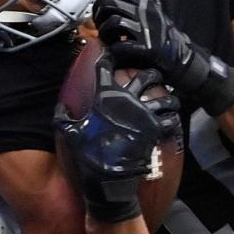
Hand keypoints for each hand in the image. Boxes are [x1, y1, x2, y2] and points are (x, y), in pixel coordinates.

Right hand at [55, 52, 180, 222]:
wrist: (106, 179)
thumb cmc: (86, 155)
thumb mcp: (67, 132)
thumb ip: (63, 115)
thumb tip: (61, 105)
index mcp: (105, 95)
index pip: (106, 66)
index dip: (107, 57)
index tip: (108, 54)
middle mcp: (127, 99)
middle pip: (146, 75)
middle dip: (151, 72)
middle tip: (151, 76)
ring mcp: (144, 114)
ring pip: (165, 96)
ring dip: (168, 96)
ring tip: (168, 98)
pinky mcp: (155, 129)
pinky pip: (171, 118)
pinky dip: (172, 118)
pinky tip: (171, 119)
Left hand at [93, 0, 233, 115]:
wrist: (183, 60)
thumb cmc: (165, 42)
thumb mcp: (152, 18)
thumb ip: (134, 11)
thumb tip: (109, 7)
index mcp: (145, 5)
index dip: (101, 4)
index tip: (99, 15)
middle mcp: (145, 14)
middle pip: (110, 6)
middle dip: (100, 18)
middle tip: (101, 29)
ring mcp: (146, 30)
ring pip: (113, 23)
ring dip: (106, 34)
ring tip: (110, 41)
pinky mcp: (147, 48)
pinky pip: (121, 46)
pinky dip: (114, 50)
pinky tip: (118, 53)